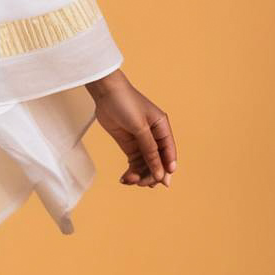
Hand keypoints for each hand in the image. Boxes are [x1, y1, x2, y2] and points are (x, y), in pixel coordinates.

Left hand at [86, 69, 177, 187]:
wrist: (105, 91)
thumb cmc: (125, 102)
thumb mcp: (140, 126)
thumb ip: (149, 150)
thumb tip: (160, 172)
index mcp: (162, 128)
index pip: (169, 153)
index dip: (167, 168)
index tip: (163, 182)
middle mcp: (154, 136)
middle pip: (158, 162)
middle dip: (152, 174)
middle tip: (142, 183)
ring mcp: (141, 141)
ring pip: (146, 165)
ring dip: (141, 175)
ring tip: (130, 181)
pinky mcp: (129, 144)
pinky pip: (134, 162)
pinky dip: (132, 172)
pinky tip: (126, 179)